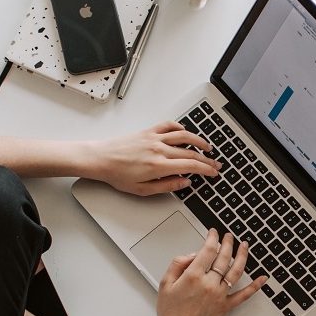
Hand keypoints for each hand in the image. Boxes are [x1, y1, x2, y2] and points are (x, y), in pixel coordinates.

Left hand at [91, 121, 220, 195]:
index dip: (206, 169)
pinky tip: (185, 132)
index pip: (191, 166)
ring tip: (207, 147)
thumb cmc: (117, 175)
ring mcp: (154, 138)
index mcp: (159, 166)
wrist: (100, 158)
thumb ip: (166, 186)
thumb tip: (184, 182)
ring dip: (199, 141)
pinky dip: (180, 127)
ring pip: (184, 135)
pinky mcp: (148, 131)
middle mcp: (159, 149)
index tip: (213, 172)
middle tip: (215, 163)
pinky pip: (169, 125)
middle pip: (191, 152)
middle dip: (206, 159)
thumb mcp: (142, 189)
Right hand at [155, 230, 265, 315]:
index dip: (212, 238)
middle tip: (229, 236)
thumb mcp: (165, 283)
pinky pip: (244, 295)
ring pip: (236, 271)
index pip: (208, 250)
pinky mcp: (225, 306)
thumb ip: (178, 264)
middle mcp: (209, 284)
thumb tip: (193, 254)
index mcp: (193, 276)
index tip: (213, 233)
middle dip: (227, 243)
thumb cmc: (170, 312)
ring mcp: (219, 295)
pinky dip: (255, 286)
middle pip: (224, 257)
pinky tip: (262, 278)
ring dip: (242, 255)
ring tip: (244, 246)